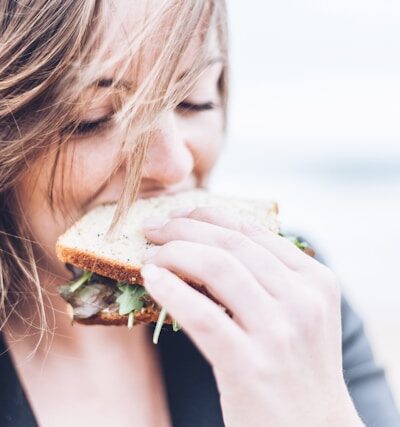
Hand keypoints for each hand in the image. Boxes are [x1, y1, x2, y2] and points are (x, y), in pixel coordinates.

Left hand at [141, 207, 363, 426]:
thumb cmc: (295, 367)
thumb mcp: (296, 313)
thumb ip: (267, 276)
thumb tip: (210, 242)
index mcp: (314, 279)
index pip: (251, 231)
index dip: (208, 216)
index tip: (178, 215)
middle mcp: (303, 299)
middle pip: (231, 244)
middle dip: (184, 229)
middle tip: (154, 229)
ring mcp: (279, 332)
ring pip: (217, 268)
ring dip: (174, 254)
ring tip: (151, 256)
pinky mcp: (250, 365)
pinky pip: (201, 314)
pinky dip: (170, 290)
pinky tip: (150, 280)